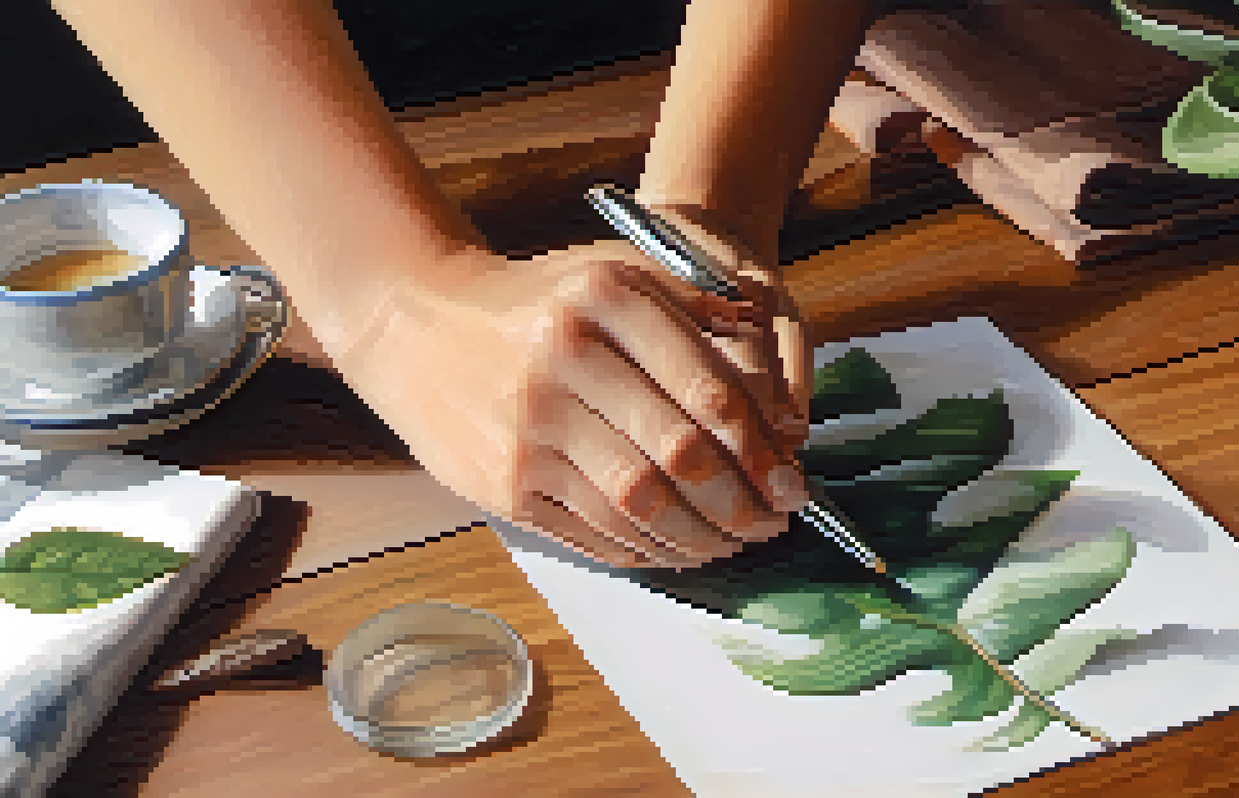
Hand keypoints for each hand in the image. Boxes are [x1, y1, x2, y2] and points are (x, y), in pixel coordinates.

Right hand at [326, 233, 810, 568]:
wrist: (417, 328)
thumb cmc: (541, 303)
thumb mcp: (615, 270)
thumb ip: (697, 308)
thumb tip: (770, 375)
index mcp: (606, 297)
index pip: (709, 390)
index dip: (762, 449)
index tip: (791, 479)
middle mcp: (564, 358)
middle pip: (680, 455)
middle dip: (742, 502)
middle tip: (774, 522)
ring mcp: (529, 426)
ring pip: (641, 504)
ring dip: (702, 537)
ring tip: (734, 543)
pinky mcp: (503, 483)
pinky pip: (595, 532)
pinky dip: (649, 551)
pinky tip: (678, 549)